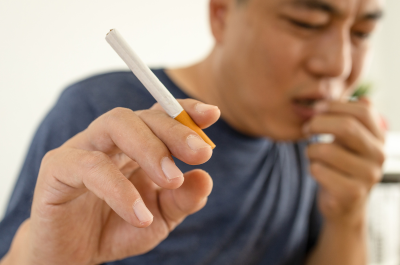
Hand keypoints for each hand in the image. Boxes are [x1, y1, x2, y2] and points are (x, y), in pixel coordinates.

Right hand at [3, 99, 219, 264]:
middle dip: (174, 131)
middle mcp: (110, 140)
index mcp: (135, 145)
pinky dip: (119, 189)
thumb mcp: (161, 217)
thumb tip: (206, 178)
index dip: (185, 110)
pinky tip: (139, 215)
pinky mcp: (57, 168)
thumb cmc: (118, 227)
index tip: (212, 115)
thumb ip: (182, 199)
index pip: (160, 115)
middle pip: (141, 115)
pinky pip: (90, 166)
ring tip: (171, 179)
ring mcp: (82, 148)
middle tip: (201, 153)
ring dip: (150, 149)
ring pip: (115, 124)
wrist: (75, 255)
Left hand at [304, 98, 384, 224]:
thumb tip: (364, 97)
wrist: (343, 205)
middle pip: (346, 127)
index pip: (363, 111)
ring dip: (310, 150)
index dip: (335, 105)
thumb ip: (352, 119)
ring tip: (312, 154)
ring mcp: (368, 176)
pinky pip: (319, 170)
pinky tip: (317, 171)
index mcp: (380, 138)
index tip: (316, 108)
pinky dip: (311, 168)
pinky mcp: (352, 193)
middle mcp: (379, 156)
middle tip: (306, 128)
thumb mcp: (349, 141)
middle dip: (318, 123)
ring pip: (326, 150)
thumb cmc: (342, 166)